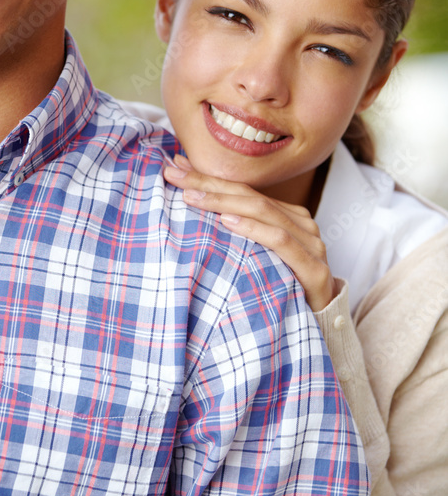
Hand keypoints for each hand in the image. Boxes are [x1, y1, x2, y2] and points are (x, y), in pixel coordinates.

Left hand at [164, 156, 337, 311]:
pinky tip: (227, 222)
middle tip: (175, 175)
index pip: (243, 190)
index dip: (209, 178)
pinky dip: (253, 229)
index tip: (176, 168)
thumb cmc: (281, 290)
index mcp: (288, 216)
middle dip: (209, 184)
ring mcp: (311, 244)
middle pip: (250, 196)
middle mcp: (302, 224)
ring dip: (224, 202)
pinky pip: (281, 241)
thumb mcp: (255, 258)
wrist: (320, 327)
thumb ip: (234, 234)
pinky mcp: (314, 269)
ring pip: (264, 212)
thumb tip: (191, 211)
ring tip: (192, 197)